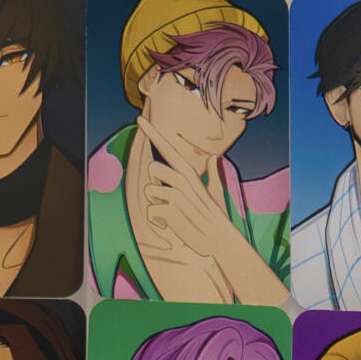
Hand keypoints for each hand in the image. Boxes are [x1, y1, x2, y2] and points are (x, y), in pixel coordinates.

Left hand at [127, 134, 276, 306]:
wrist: (221, 240)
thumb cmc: (215, 218)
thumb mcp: (215, 193)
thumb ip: (213, 174)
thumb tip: (214, 158)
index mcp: (189, 174)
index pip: (168, 148)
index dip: (153, 133)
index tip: (139, 119)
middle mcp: (183, 180)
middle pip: (153, 169)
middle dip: (154, 187)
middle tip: (168, 202)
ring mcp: (178, 194)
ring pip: (149, 190)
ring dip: (155, 205)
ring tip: (170, 214)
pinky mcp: (173, 209)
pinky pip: (151, 211)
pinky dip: (157, 221)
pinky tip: (169, 225)